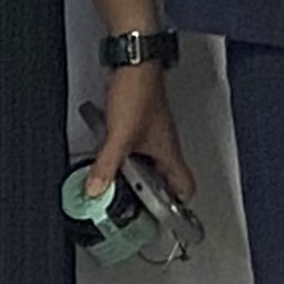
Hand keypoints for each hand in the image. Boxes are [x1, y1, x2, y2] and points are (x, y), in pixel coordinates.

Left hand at [86, 60, 198, 202]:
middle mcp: (164, 145)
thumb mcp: (119, 136)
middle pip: (167, 179)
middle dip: (151, 196)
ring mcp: (153, 134)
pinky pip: (136, 149)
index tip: (163, 220)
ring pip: (150, 164)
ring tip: (116, 185)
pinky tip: (108, 157)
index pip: (186, 187)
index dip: (178, 207)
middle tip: (134, 207)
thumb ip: (106, 166)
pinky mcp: (141, 123)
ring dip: (135, 176)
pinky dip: (124, 158)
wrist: (134, 62)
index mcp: (168, 152)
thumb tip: (97, 190)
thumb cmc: (138, 91)